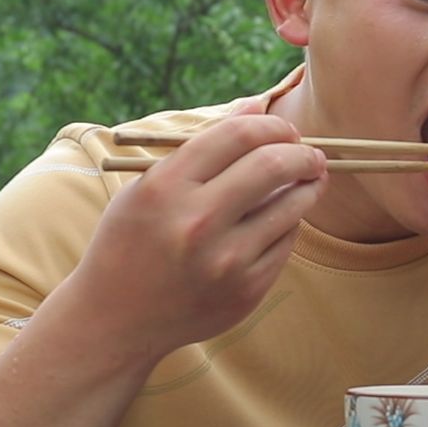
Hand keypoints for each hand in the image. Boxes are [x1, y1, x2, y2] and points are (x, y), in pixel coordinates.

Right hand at [57, 114, 327, 364]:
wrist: (115, 320)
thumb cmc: (133, 241)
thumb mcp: (149, 187)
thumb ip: (205, 146)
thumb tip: (256, 106)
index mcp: (165, 188)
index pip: (237, 135)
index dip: (272, 125)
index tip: (286, 130)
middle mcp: (196, 223)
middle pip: (274, 165)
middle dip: (304, 153)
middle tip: (312, 155)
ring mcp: (225, 260)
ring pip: (291, 206)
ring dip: (308, 187)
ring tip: (310, 179)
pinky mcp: (246, 289)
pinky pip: (286, 241)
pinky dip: (289, 224)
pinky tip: (280, 220)